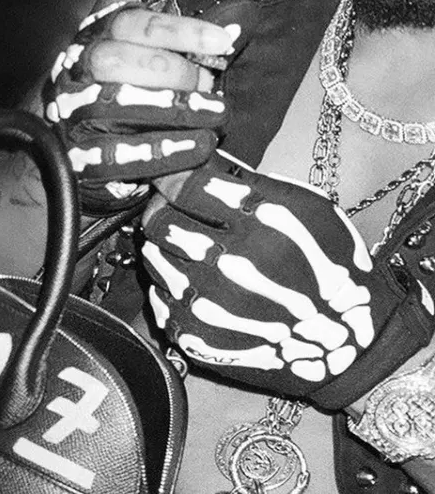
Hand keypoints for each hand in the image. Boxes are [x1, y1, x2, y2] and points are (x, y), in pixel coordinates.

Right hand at [44, 2, 238, 211]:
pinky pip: (116, 153)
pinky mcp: (77, 155)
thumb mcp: (161, 64)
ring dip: (173, 111)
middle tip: (212, 89)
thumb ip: (195, 45)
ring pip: (114, 105)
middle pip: (116, 60)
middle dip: (172, 73)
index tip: (222, 42)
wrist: (92, 155)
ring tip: (215, 119)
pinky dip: (161, 151)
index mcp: (98, 38)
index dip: (179, 31)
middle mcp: (77, 70)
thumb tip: (243, 18)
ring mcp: (71, 113)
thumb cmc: (137, 99)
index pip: (132, 24)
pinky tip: (196, 149)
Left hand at [141, 151, 434, 408]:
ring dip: (165, 246)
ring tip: (191, 246)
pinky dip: (170, 284)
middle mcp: (230, 265)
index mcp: (259, 224)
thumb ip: (247, 178)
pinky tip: (198, 282)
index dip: (173, 176)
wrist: (344, 341)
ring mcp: (209, 305)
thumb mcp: (307, 205)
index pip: (184, 186)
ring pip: (152, 255)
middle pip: (158, 221)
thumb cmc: (327, 262)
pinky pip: (157, 295)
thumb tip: (197, 154)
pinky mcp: (195, 336)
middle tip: (176, 209)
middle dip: (163, 208)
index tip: (173, 177)